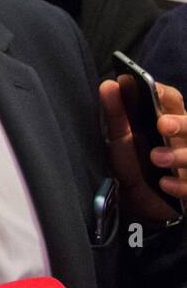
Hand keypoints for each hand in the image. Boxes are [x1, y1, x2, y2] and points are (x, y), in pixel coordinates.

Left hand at [100, 78, 186, 225]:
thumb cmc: (132, 164)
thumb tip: (109, 84)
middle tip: (162, 124)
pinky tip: (164, 184)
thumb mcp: (120, 138)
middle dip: (181, 123)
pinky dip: (181, 185)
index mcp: (170, 122)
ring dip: (179, 155)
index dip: (164, 94)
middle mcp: (185, 141)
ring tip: (156, 157)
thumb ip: (116, 113)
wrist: (135, 202)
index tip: (152, 90)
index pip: (174, 101)